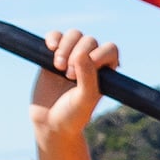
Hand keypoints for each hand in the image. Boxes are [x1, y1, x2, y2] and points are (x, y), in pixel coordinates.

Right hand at [33, 30, 117, 151]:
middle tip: (69, 76)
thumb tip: (83, 54)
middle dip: (78, 54)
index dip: (98, 54)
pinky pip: (55, 36)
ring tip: (58, 67)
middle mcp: (91, 61)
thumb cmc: (73, 115)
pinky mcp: (52, 56)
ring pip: (74, 35)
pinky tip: (49, 48)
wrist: (50, 124)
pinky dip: (53, 38)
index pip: (110, 49)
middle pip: (89, 40)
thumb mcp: (84, 99)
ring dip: (66, 46)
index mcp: (105, 71)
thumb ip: (88, 77)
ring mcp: (71, 56)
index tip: (85, 71)